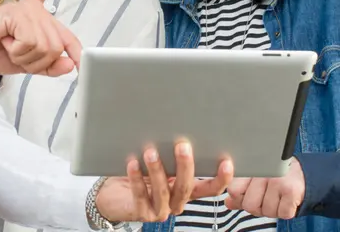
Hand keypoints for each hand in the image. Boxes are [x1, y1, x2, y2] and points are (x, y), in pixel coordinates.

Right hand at [0, 0, 80, 75]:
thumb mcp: (26, 64)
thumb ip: (48, 65)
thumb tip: (70, 65)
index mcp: (43, 20)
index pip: (68, 38)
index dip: (76, 54)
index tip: (82, 68)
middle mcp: (39, 10)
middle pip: (57, 48)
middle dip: (36, 62)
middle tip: (16, 54)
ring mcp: (29, 9)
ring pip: (45, 47)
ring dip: (24, 57)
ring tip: (9, 46)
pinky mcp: (17, 12)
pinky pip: (30, 42)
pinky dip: (16, 50)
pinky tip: (4, 40)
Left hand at [95, 141, 235, 222]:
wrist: (113, 194)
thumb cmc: (141, 174)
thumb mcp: (161, 162)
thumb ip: (171, 154)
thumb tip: (181, 125)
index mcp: (187, 191)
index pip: (210, 188)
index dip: (221, 178)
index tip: (226, 162)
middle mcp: (176, 203)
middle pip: (186, 188)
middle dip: (185, 166)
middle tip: (182, 146)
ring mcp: (159, 211)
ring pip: (163, 191)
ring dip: (157, 170)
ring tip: (151, 152)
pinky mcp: (141, 213)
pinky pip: (140, 195)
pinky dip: (136, 178)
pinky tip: (132, 163)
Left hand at [224, 157, 303, 219]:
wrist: (304, 174)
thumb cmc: (276, 178)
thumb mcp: (256, 180)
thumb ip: (240, 192)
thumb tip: (228, 203)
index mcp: (252, 167)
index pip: (234, 190)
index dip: (240, 196)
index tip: (249, 192)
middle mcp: (264, 172)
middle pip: (249, 205)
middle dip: (258, 206)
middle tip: (266, 196)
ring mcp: (278, 181)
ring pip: (266, 211)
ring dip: (273, 209)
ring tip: (277, 197)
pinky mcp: (291, 191)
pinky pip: (281, 213)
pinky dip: (284, 211)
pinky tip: (286, 200)